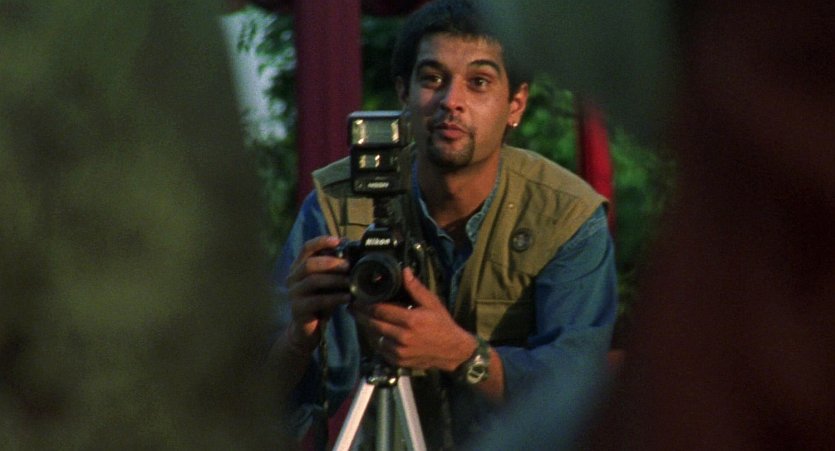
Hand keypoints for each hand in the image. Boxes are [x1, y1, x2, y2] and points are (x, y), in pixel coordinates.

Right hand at [285, 235, 350, 353]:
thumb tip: (354, 251)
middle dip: (331, 262)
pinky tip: (348, 297)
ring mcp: (293, 293)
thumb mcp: (329, 283)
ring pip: (313, 280)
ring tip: (351, 281)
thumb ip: (336, 269)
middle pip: (309, 263)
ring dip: (335, 279)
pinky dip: (335, 297)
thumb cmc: (320, 302)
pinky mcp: (298, 309)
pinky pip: (318, 300)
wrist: (308, 329)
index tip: (338, 240)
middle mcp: (293, 277)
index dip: (322, 242)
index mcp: (299, 266)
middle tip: (348, 265)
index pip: (307, 248)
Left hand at [353, 267, 474, 370]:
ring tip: (361, 317)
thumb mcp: (432, 303)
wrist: (452, 351)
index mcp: (411, 320)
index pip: (380, 311)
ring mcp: (400, 351)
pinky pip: (380, 349)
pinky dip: (375, 339)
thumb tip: (404, 271)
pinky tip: (374, 331)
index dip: (366, 304)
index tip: (357, 299)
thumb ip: (416, 288)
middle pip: (374, 324)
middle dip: (361, 315)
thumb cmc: (442, 324)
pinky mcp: (399, 361)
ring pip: (374, 337)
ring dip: (367, 327)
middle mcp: (403, 337)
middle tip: (353, 307)